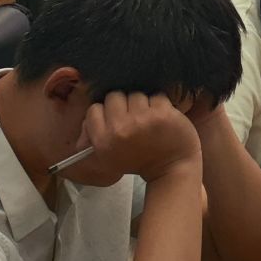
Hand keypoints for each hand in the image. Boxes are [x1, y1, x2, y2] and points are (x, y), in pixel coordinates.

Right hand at [81, 90, 199, 182]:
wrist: (171, 167)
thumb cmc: (139, 161)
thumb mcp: (108, 157)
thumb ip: (94, 137)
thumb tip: (88, 119)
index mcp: (104, 141)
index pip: (94, 109)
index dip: (105, 111)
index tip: (115, 117)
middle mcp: (120, 128)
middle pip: (114, 96)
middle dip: (123, 104)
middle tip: (132, 116)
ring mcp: (142, 119)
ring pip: (136, 94)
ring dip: (142, 103)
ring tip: (148, 118)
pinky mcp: (162, 112)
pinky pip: (156, 96)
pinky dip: (159, 104)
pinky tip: (161, 117)